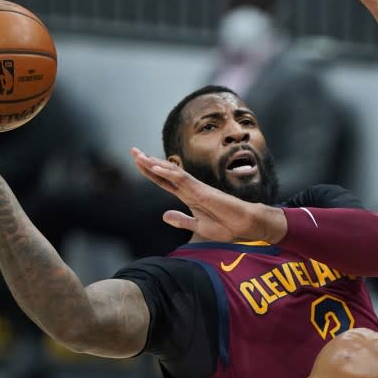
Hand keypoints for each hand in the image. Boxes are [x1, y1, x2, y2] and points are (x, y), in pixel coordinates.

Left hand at [131, 148, 286, 242]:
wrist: (243, 226)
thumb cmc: (226, 225)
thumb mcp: (198, 226)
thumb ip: (181, 220)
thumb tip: (164, 216)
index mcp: (188, 196)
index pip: (165, 182)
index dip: (151, 173)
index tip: (139, 164)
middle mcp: (190, 189)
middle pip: (165, 172)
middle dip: (148, 162)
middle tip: (133, 151)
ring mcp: (196, 188)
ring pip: (172, 172)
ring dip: (155, 164)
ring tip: (139, 156)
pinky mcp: (202, 190)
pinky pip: (182, 179)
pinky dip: (168, 172)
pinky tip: (155, 168)